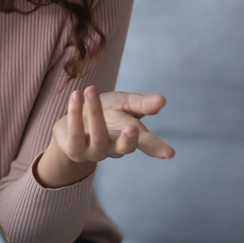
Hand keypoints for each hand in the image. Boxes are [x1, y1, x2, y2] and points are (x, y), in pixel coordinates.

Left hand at [38, 86, 174, 187]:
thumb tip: (162, 100)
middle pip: (123, 147)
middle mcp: (114, 148)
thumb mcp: (124, 103)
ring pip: (98, 136)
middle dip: (128, 139)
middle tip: (133, 128)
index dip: (157, 148)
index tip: (169, 153)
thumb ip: (141, 104)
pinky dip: (74, 113)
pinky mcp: (74, 150)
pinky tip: (75, 96)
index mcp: (129, 137)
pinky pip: (75, 134)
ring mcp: (94, 152)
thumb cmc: (106, 112)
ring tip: (90, 89)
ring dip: (94, 111)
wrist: (75, 120)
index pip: (146, 143)